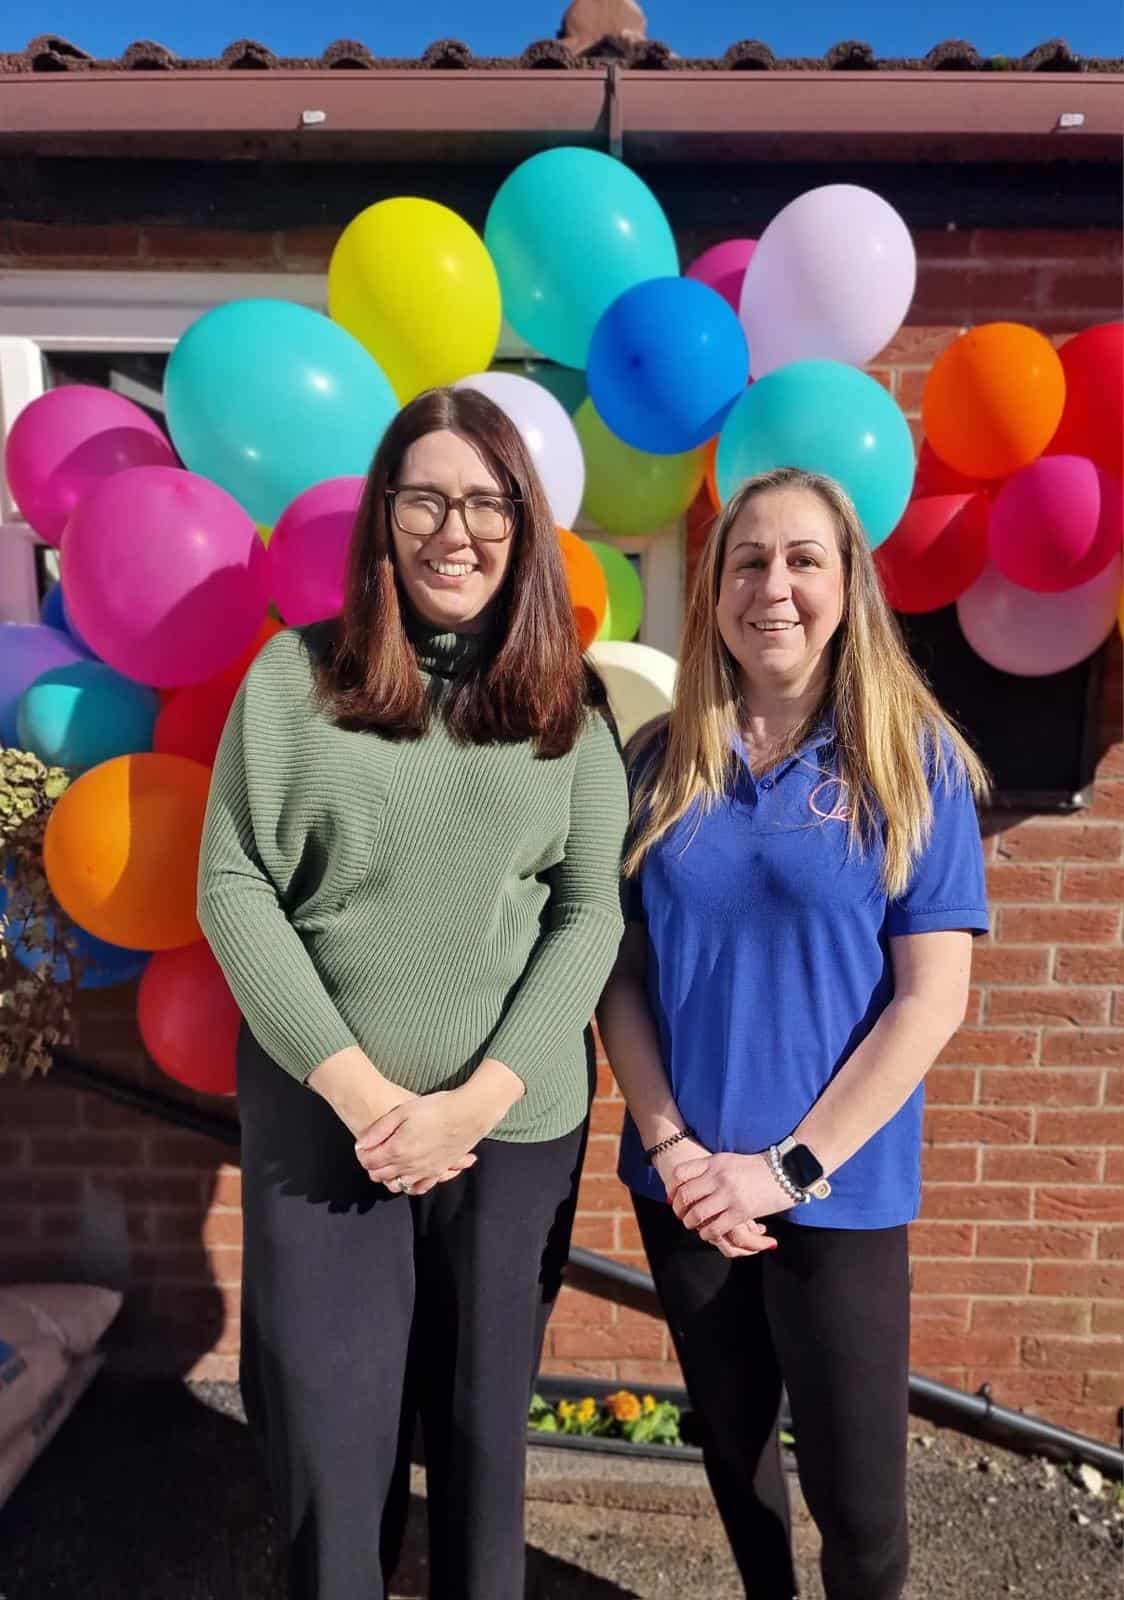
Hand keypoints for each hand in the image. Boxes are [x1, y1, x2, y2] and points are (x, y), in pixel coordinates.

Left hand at [355, 1088, 491, 1191]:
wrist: (468, 1113)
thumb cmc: (436, 1108)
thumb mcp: (403, 1111)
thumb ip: (379, 1129)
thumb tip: (361, 1144)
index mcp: (397, 1149)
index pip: (369, 1162)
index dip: (362, 1154)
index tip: (363, 1146)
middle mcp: (409, 1166)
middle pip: (380, 1175)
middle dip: (372, 1166)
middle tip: (373, 1152)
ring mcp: (425, 1171)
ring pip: (398, 1184)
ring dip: (389, 1176)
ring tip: (389, 1162)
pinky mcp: (438, 1171)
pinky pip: (419, 1188)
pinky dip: (410, 1185)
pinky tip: (409, 1175)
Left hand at [655, 1140, 773, 1258]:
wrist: (785, 1171)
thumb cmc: (754, 1167)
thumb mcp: (727, 1161)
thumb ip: (708, 1170)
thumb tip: (686, 1184)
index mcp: (714, 1162)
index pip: (680, 1173)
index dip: (671, 1187)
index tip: (671, 1196)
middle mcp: (718, 1177)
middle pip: (685, 1195)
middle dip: (678, 1209)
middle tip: (680, 1214)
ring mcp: (729, 1195)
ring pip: (697, 1214)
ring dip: (690, 1223)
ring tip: (692, 1224)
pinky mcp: (741, 1212)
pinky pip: (715, 1228)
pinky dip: (707, 1234)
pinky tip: (708, 1233)